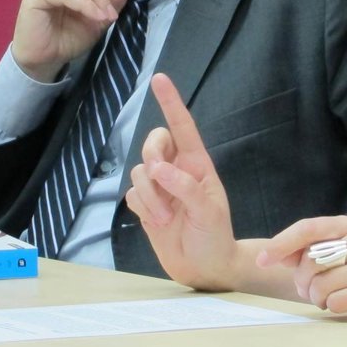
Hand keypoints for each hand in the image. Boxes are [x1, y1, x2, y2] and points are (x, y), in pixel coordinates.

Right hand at [125, 73, 237, 290]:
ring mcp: (159, 187)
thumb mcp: (208, 211)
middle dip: (153, 156)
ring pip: (138, 171)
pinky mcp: (145, 204)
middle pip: (152, 141)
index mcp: (197, 163)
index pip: (183, 126)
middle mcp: (176, 169)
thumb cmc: (215, 236)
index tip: (159, 79)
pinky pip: (131, 194)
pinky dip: (142, 208)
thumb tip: (157, 168)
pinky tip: (158, 222)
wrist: (204, 267)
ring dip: (151, 196)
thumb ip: (185, 187)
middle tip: (161, 179)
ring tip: (168, 218)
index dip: (171, 102)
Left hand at [258, 217, 346, 320]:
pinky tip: (346, 304)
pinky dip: (333, 307)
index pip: (308, 228)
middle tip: (310, 289)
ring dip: (317, 298)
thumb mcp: (339, 253)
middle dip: (303, 281)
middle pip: (311, 260)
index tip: (262, 260)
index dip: (281, 244)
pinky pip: (335, 302)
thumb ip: (309, 251)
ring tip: (330, 297)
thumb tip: (274, 254)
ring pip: (320, 285)